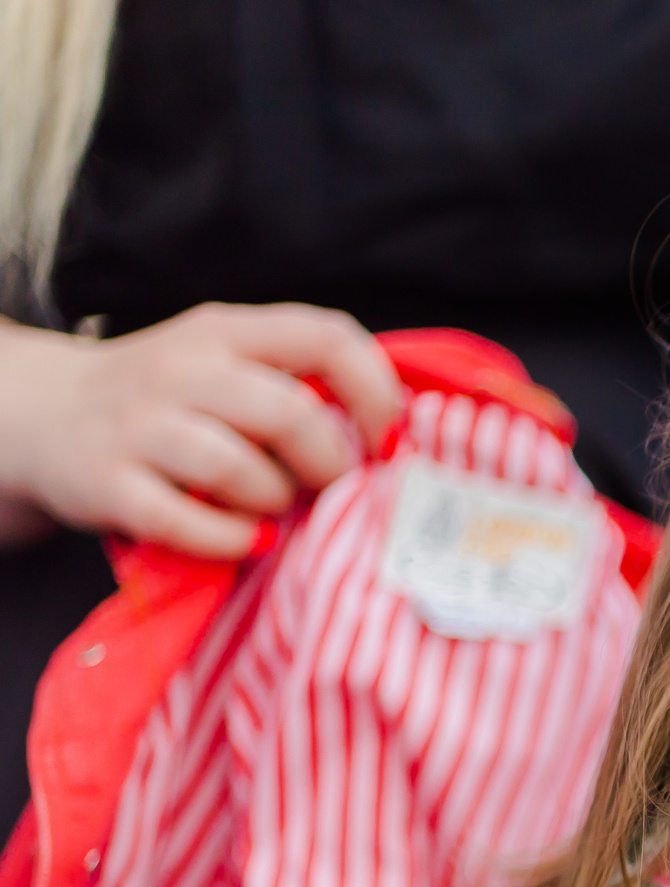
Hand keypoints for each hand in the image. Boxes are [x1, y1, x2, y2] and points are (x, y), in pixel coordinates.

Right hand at [0, 303, 403, 557]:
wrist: (42, 415)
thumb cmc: (168, 401)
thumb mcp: (226, 365)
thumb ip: (298, 382)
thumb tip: (396, 437)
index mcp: (227, 332)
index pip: (327, 337)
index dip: (378, 392)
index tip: (390, 439)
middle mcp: (183, 369)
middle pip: (291, 414)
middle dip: (332, 465)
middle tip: (335, 492)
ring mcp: (140, 426)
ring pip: (240, 470)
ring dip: (278, 503)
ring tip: (277, 510)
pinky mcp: (108, 483)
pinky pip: (189, 522)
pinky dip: (232, 540)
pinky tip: (246, 541)